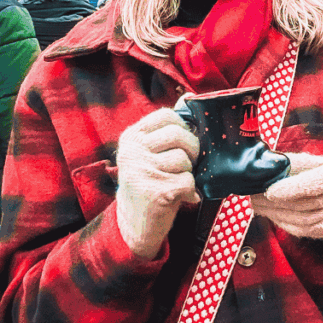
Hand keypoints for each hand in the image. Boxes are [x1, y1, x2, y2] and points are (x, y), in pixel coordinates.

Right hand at [115, 108, 200, 259]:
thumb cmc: (149, 183)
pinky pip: (188, 181)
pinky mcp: (155, 192)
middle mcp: (132, 151)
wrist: (133, 225)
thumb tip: (189, 97)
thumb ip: (167, 127)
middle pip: (179, 135)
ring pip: (185, 160)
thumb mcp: (151, 152)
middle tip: (186, 164)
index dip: (183, 127)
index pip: (167, 115)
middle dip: (191, 150)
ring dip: (188, 173)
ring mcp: (142, 171)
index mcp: (131, 137)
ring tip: (175, 182)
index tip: (181, 142)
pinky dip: (190, 191)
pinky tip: (180, 197)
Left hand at [250, 152, 322, 238]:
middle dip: (272, 201)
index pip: (314, 185)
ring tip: (256, 202)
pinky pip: (297, 228)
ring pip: (296, 219)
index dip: (290, 189)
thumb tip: (273, 160)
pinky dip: (280, 221)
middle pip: (301, 204)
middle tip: (253, 193)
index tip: (270, 190)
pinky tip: (269, 212)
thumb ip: (301, 162)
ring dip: (272, 212)